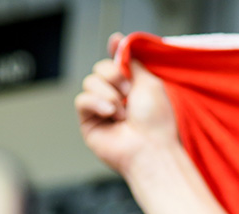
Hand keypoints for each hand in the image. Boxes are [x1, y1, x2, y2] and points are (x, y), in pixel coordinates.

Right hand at [75, 33, 179, 176]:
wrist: (150, 148)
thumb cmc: (156, 122)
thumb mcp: (149, 82)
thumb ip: (132, 62)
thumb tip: (119, 42)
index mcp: (131, 87)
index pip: (116, 63)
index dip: (113, 51)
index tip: (115, 41)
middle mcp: (116, 97)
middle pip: (100, 69)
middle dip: (114, 76)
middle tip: (129, 93)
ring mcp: (101, 109)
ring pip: (90, 82)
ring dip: (109, 93)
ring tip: (123, 112)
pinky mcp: (89, 121)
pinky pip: (82, 100)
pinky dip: (97, 103)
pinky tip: (111, 114)